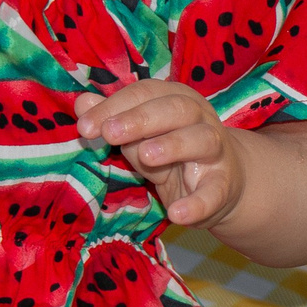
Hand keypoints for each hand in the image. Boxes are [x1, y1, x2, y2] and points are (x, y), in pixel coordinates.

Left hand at [76, 82, 244, 226]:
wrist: (222, 184)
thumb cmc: (172, 153)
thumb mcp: (140, 136)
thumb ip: (113, 120)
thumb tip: (82, 103)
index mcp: (176, 100)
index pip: (145, 93)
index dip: (114, 106)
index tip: (85, 127)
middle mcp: (200, 119)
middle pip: (176, 109)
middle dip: (141, 119)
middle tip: (110, 134)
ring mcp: (215, 151)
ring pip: (201, 140)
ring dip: (173, 145)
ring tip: (146, 156)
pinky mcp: (223, 184)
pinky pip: (214, 191)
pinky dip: (197, 203)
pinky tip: (177, 213)